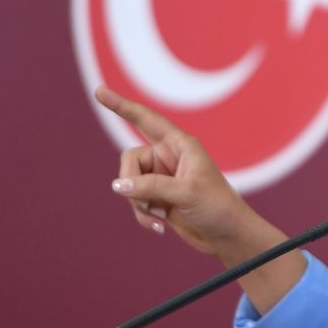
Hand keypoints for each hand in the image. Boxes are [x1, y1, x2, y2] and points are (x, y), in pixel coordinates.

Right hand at [95, 86, 257, 258]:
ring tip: (160, 218)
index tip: (99, 91)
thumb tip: (118, 186)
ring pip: (129, 184)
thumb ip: (150, 187)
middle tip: (144, 202)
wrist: (227, 236)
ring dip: (138, 205)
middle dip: (131, 182)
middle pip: (130, 159)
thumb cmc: (217, 207)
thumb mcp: (185, 193)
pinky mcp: (158, 198)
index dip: (122, 105)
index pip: (146, 119)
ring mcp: (161, 178)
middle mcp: (168, 157)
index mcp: (180, 145)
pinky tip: (160, 228)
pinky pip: (135, 202)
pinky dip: (143, 216)